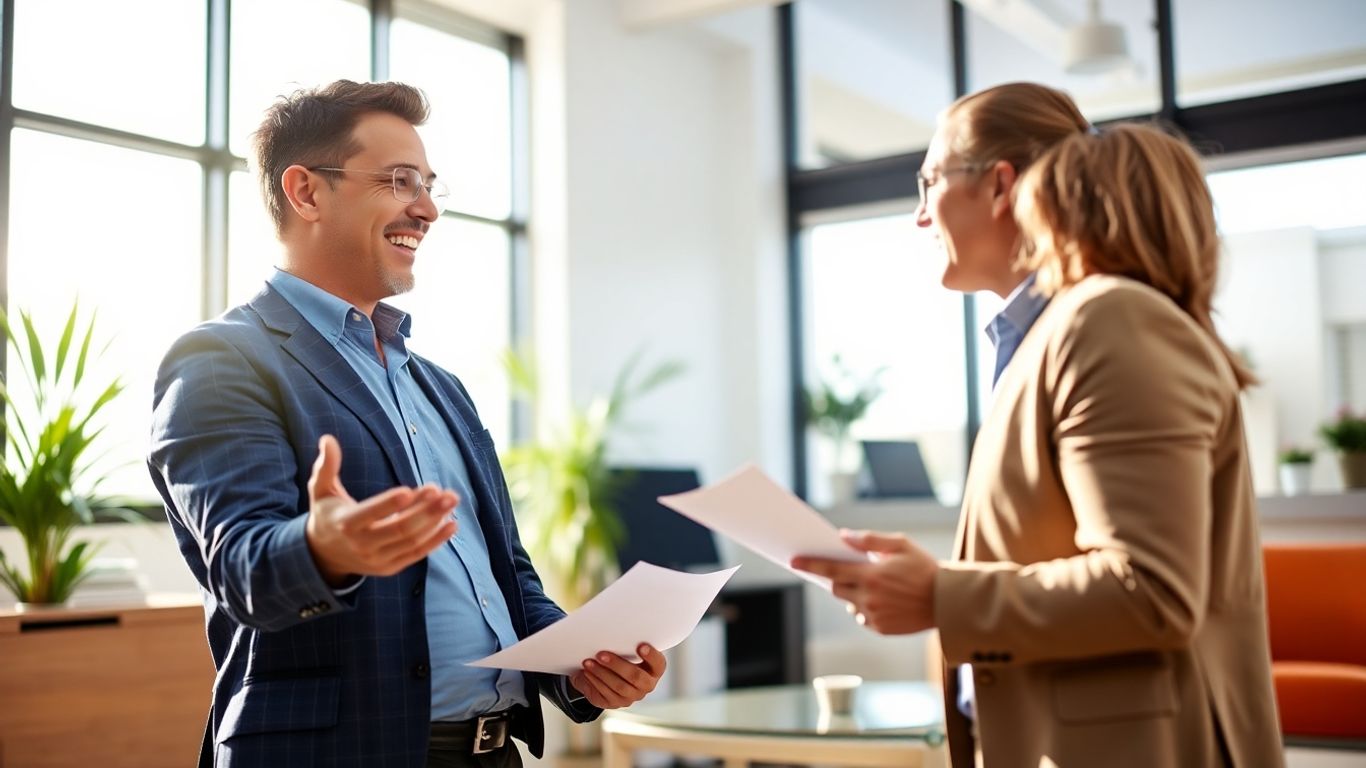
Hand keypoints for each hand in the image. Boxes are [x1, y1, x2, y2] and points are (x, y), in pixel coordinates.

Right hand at [304, 434, 458, 585]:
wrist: (324, 555)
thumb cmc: (327, 514)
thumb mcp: (320, 491)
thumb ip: (326, 467)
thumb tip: (328, 439)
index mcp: (346, 523)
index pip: (369, 514)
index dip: (389, 504)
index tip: (410, 490)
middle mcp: (362, 545)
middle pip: (398, 529)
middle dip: (424, 511)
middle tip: (445, 492)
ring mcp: (377, 559)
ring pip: (411, 541)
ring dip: (434, 521)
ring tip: (451, 500)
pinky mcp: (390, 567)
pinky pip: (416, 554)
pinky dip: (435, 540)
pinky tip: (451, 524)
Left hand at [570, 643, 666, 708]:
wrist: (607, 676)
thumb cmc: (621, 656)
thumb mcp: (627, 650)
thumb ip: (628, 643)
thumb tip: (613, 626)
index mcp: (654, 670)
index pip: (658, 663)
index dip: (651, 656)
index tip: (641, 646)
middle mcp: (646, 685)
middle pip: (635, 676)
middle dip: (617, 664)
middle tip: (601, 654)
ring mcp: (631, 696)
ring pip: (618, 686)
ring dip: (601, 673)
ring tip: (588, 662)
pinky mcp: (616, 703)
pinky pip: (606, 693)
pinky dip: (595, 681)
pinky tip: (587, 672)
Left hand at [791, 529, 937, 634]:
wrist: (947, 602)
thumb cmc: (924, 569)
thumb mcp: (900, 545)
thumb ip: (869, 540)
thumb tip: (843, 536)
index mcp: (871, 575)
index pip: (831, 570)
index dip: (810, 565)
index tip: (794, 561)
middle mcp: (869, 598)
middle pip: (836, 589)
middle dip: (835, 579)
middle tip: (844, 571)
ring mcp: (874, 616)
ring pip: (849, 603)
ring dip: (853, 593)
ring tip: (874, 584)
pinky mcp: (881, 628)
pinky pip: (863, 616)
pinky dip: (865, 607)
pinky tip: (884, 599)